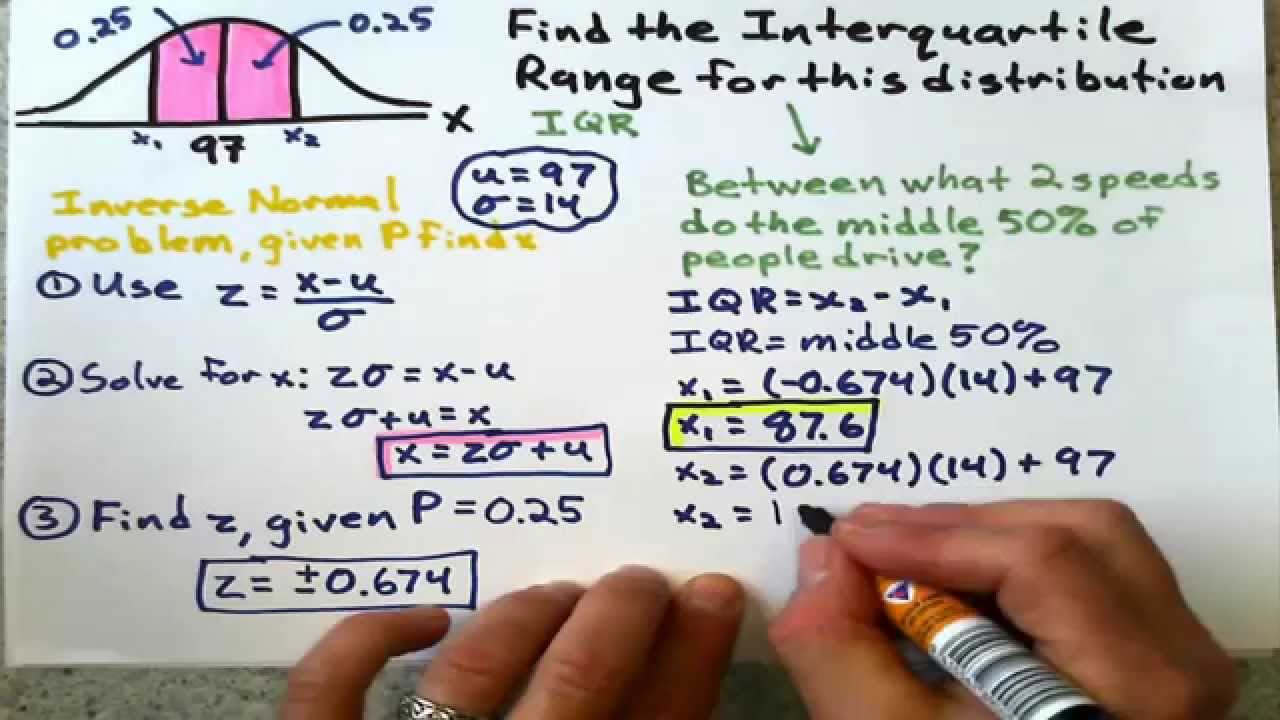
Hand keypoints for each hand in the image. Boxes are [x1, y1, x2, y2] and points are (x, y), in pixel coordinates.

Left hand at [282, 567, 744, 718]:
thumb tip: (665, 718)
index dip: (690, 661)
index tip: (713, 599)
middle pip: (577, 687)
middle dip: (622, 618)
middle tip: (642, 581)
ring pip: (470, 672)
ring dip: (527, 617)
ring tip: (562, 592)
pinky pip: (327, 692)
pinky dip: (366, 641)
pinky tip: (426, 618)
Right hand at [769, 500, 1236, 719]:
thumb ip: (844, 652)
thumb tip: (822, 557)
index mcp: (1138, 684)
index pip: (1043, 560)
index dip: (934, 537)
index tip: (847, 538)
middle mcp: (1184, 658)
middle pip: (1079, 531)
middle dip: (961, 526)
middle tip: (873, 539)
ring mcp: (1181, 657)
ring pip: (1093, 542)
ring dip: (988, 538)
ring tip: (906, 560)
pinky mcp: (1160, 661)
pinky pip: (1098, 575)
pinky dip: (1017, 567)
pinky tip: (953, 593)